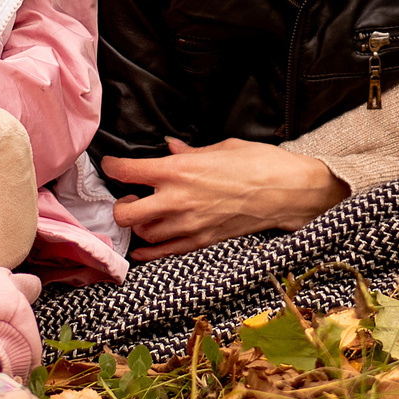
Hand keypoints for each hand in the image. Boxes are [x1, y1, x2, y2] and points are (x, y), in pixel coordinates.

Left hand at [102, 137, 346, 258]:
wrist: (287, 192)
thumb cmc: (258, 163)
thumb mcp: (221, 147)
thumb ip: (189, 152)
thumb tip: (171, 146)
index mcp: (177, 170)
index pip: (127, 171)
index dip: (112, 166)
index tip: (111, 164)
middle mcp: (176, 200)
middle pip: (125, 213)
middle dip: (119, 205)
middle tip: (127, 196)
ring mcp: (187, 225)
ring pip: (143, 233)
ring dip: (138, 224)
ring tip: (144, 214)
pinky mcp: (201, 241)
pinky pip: (163, 252)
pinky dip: (149, 251)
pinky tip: (144, 247)